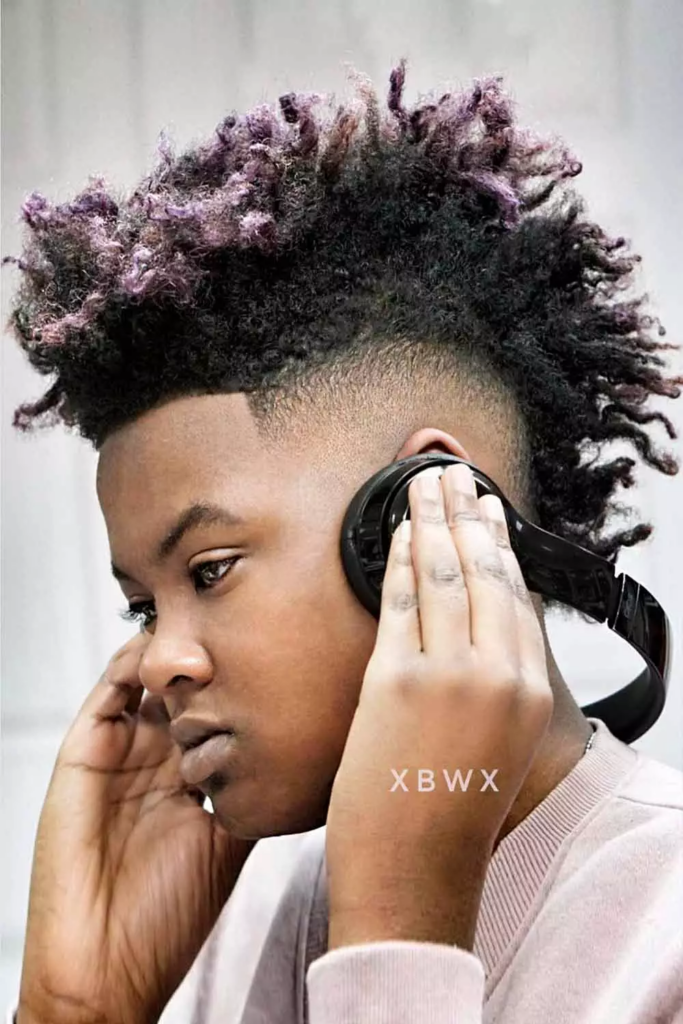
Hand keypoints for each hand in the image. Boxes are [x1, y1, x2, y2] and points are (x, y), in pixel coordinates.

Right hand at [18, 633, 256, 1023]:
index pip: (220, 713)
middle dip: (218, 657)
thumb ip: (255, 797)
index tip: (287, 647)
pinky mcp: (84, 752)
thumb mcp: (228, 846)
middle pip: (188, 689)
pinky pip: (106, 693)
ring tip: (213, 624)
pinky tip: (164, 646)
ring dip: (178, 654)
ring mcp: (120, 752)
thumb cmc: (168, 917)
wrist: (106, 966)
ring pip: (150, 682)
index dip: (248, 684)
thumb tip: (309, 757)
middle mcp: (156, 759)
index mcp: (190, 777)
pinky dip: (132, 664)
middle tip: (254, 617)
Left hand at [325, 462, 553, 950]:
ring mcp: (451, 675)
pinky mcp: (399, 682)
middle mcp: (499, 675)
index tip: (487, 505)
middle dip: (464, 512)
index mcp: (527, 690)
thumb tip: (470, 624)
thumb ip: (490, 680)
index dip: (498, 540)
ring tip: (421, 485)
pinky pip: (401, 600)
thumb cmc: (447, 814)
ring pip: (444, 573)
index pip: (516, 591)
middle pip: (484, 570)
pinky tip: (395, 533)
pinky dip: (398, 558)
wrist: (415, 876)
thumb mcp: (491, 741)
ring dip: (430, 519)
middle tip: (450, 474)